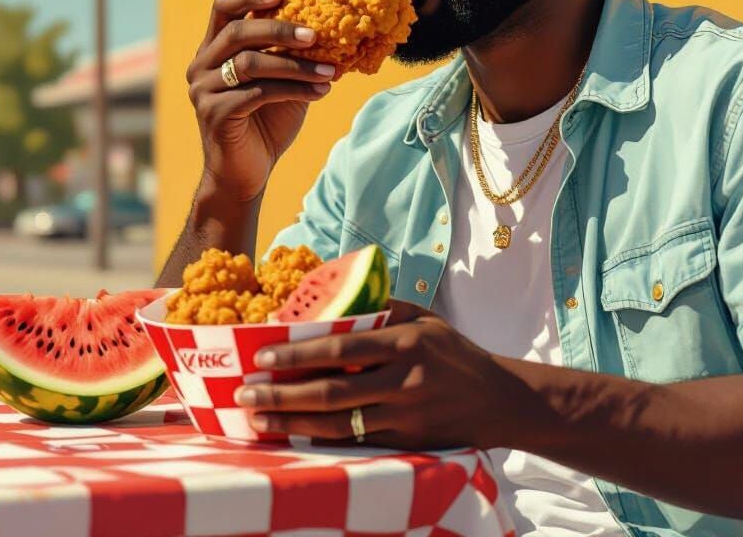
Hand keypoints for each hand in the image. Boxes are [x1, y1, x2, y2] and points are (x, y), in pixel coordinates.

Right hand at [186, 0, 335, 202]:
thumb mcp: (281, 81)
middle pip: (238, 32)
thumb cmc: (265, 123)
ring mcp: (204, 90)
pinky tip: (321, 92)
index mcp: (213, 50)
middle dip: (281, 29)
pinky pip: (258, 93)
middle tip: (316, 34)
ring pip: (251, 63)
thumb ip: (291, 53)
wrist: (245, 174)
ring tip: (332, 71)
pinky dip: (294, 90)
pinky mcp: (215, 114)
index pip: (223, 8)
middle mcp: (201, 66)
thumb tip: (332, 24)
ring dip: (297, 65)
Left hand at [234, 301, 537, 449]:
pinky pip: (355, 443)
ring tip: (256, 418)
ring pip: (338, 423)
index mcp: (406, 342)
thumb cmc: (455, 353)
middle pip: (332, 391)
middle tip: (245, 393)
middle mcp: (404, 381)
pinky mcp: (406, 444)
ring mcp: (405, 417)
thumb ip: (384, 309)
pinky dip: (320, 440)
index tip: (262, 355)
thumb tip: (334, 299)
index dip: (299, 353)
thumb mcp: (426, 319)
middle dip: (283, 393)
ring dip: (292, 421)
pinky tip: (292, 435)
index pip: (342, 349)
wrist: (498, 401)